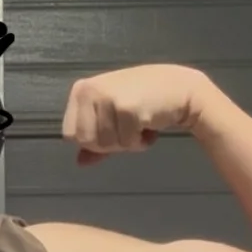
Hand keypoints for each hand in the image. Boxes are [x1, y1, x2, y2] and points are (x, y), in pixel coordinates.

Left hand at [62, 65, 208, 165]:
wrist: (181, 89)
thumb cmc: (145, 101)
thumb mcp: (114, 116)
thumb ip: (95, 137)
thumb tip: (80, 162)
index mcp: (81, 90)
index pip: (70, 134)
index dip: (93, 140)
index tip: (112, 128)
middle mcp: (89, 91)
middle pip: (85, 142)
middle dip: (109, 143)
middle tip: (127, 127)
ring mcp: (107, 98)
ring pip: (105, 145)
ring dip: (126, 143)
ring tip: (139, 123)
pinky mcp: (126, 108)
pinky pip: (126, 143)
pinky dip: (140, 142)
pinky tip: (150, 124)